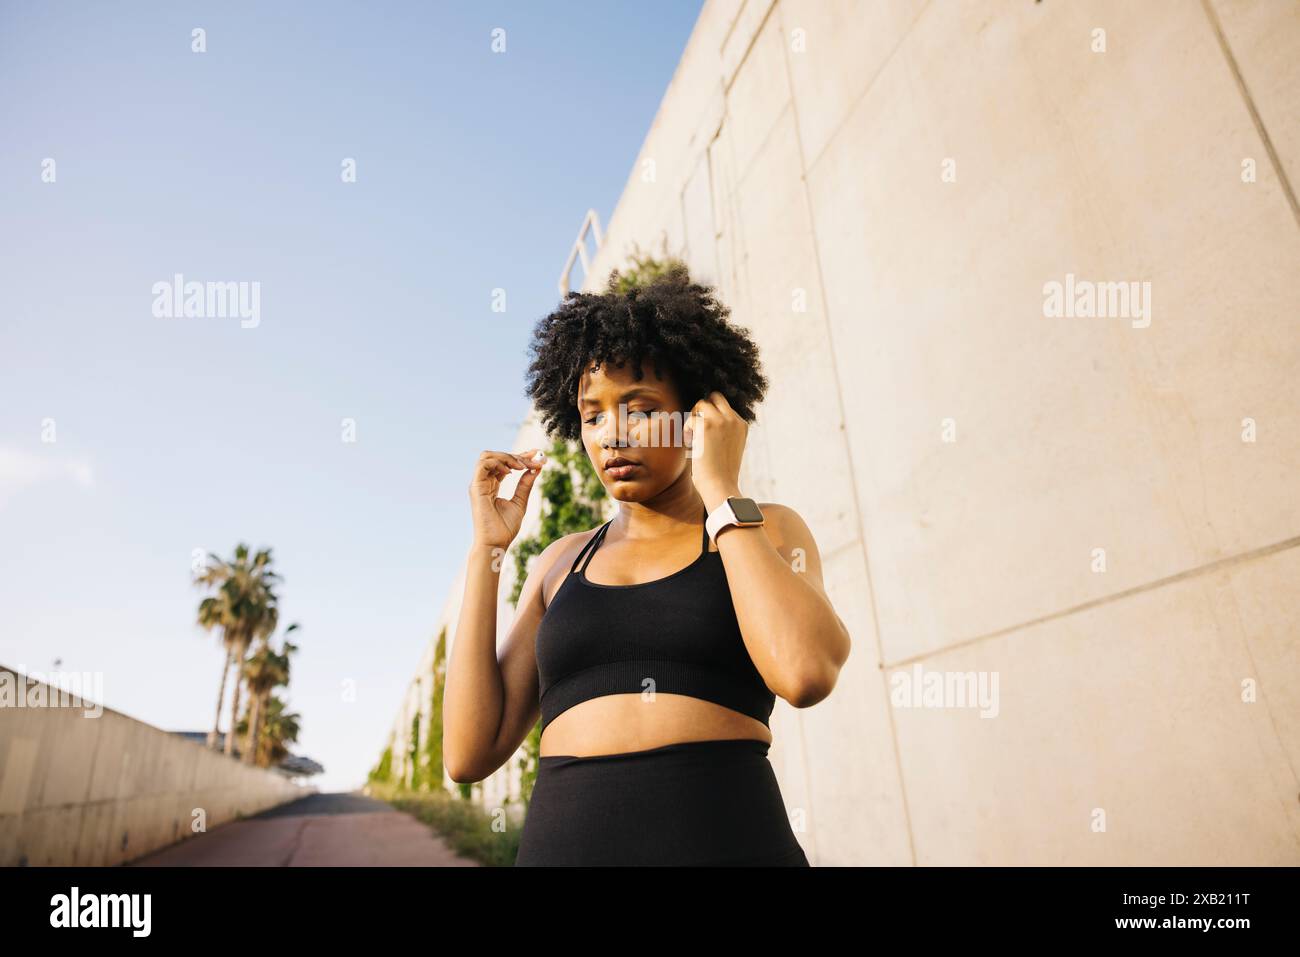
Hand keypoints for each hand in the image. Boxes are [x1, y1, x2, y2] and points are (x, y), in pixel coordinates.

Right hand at [469, 448, 543, 548]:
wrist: (496, 543)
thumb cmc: (505, 528)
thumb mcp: (520, 502)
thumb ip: (525, 485)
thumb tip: (536, 469)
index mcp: (492, 486)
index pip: (504, 464)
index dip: (519, 456)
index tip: (536, 453)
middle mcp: (483, 483)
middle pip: (496, 457)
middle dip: (516, 455)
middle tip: (534, 459)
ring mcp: (478, 484)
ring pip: (487, 456)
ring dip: (507, 456)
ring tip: (522, 466)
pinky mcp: (476, 487)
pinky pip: (483, 464)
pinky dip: (498, 462)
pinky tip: (511, 471)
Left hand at [684, 391, 745, 510]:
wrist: (720, 486)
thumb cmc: (720, 473)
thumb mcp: (728, 448)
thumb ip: (722, 432)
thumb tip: (702, 419)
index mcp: (742, 425)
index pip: (724, 407)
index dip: (711, 418)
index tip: (705, 436)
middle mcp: (734, 420)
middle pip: (715, 397)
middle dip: (702, 409)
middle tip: (696, 428)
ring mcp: (722, 420)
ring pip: (701, 404)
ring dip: (693, 419)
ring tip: (692, 439)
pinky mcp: (707, 425)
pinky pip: (691, 419)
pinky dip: (687, 431)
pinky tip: (690, 445)